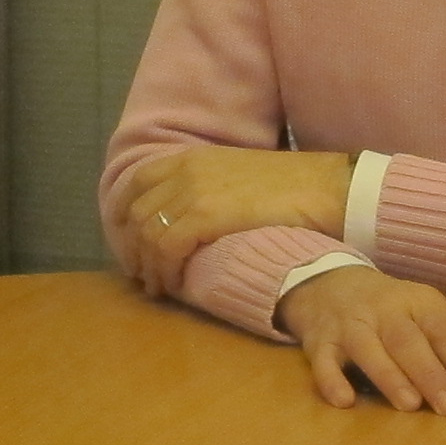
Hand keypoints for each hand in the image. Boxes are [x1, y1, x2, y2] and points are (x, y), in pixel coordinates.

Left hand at [108, 146, 355, 291]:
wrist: (323, 187)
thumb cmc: (291, 186)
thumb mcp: (236, 175)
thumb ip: (208, 187)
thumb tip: (190, 215)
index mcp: (190, 157)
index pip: (137, 182)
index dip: (123, 214)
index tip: (127, 240)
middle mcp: (185, 170)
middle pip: (136, 212)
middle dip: (132, 247)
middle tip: (141, 274)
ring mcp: (192, 191)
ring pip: (147, 233)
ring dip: (148, 265)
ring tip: (157, 287)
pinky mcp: (205, 215)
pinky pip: (167, 247)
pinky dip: (165, 270)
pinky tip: (173, 285)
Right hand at [278, 264, 445, 412]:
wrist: (329, 284)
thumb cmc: (395, 308)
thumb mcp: (435, 317)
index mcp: (420, 304)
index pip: (445, 332)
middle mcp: (385, 311)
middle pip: (408, 341)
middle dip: (430, 374)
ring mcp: (350, 325)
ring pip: (368, 348)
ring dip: (388, 376)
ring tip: (409, 406)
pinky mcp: (319, 342)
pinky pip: (322, 361)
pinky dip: (331, 380)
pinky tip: (344, 401)